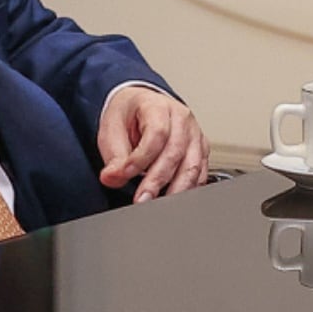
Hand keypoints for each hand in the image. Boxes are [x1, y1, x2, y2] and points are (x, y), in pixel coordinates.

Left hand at [97, 85, 209, 201]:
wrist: (140, 108)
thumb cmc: (128, 117)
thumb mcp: (112, 130)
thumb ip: (113, 156)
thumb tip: (112, 178)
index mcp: (158, 106)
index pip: (156, 134)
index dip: (140, 159)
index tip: (124, 176)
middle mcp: (181, 118)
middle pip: (175, 152)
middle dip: (157, 180)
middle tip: (141, 199)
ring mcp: (194, 134)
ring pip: (192, 165)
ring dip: (176, 189)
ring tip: (157, 205)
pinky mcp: (200, 150)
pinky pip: (201, 173)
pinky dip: (188, 189)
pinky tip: (173, 199)